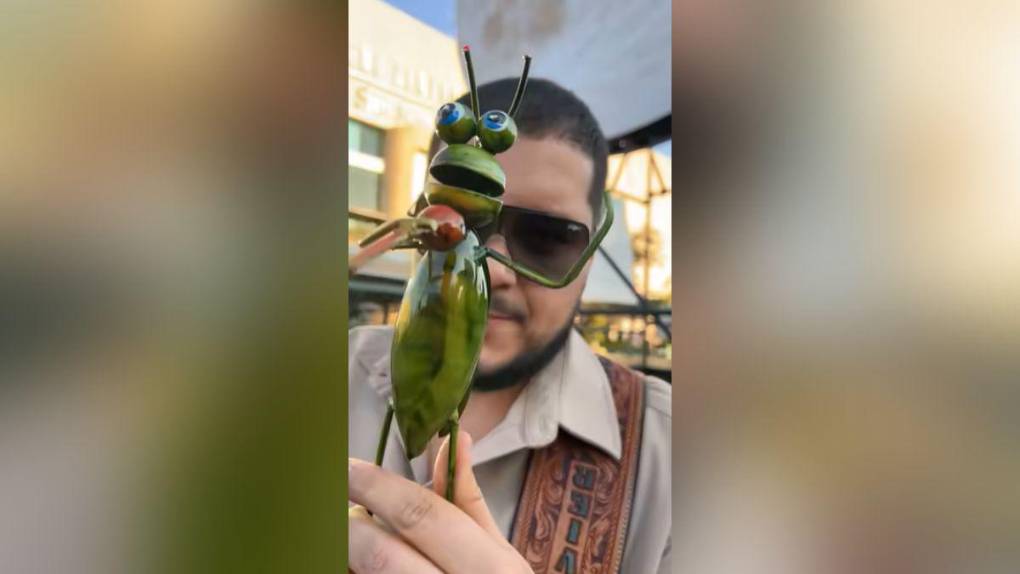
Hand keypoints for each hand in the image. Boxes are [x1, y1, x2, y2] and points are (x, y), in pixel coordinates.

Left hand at [348, 430, 532, 572]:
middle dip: (348, 526)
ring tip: (345, 541)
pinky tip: (355, 564)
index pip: (423, 516)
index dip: (378, 487)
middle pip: (380, 554)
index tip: (346, 466)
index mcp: (489, 567)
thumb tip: (456, 438)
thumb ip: (469, 499)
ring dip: (345, 557)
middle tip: (335, 507)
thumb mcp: (498, 552)